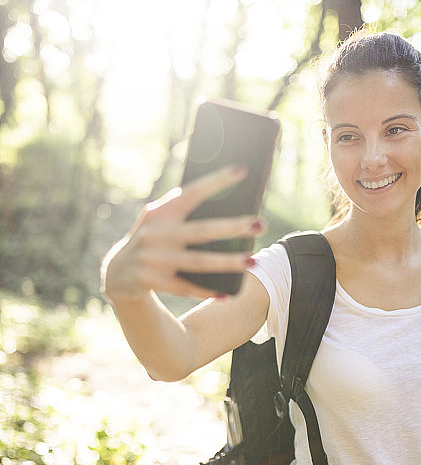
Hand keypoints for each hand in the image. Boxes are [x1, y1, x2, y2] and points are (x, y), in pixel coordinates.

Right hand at [102, 165, 263, 301]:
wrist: (116, 273)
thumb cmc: (150, 240)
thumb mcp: (156, 220)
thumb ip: (177, 207)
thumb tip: (218, 197)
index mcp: (159, 213)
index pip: (191, 193)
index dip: (216, 181)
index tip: (242, 170)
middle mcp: (155, 234)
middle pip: (201, 230)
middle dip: (233, 227)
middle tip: (260, 223)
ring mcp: (153, 259)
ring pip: (198, 262)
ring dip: (228, 262)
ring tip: (253, 260)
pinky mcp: (151, 281)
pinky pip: (186, 287)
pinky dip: (206, 290)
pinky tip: (226, 294)